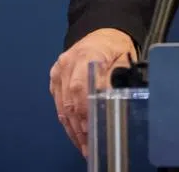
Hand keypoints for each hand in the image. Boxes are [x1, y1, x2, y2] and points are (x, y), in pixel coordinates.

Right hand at [49, 28, 135, 156]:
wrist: (101, 32)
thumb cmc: (115, 45)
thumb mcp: (124, 55)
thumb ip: (118, 74)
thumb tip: (111, 95)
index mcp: (86, 55)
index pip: (79, 86)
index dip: (83, 108)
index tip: (91, 126)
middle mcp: (67, 64)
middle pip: (69, 100)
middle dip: (79, 125)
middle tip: (89, 145)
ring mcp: (58, 72)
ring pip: (61, 106)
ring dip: (72, 129)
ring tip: (84, 147)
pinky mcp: (54, 79)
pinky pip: (58, 104)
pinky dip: (67, 121)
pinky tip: (76, 135)